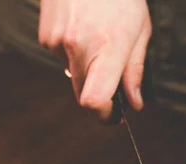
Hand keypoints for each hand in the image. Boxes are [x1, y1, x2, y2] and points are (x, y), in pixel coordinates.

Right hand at [38, 0, 150, 120]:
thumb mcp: (139, 30)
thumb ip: (134, 70)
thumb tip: (134, 104)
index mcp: (107, 47)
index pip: (94, 100)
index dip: (103, 114)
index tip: (112, 113)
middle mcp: (78, 47)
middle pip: (82, 94)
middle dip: (97, 92)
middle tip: (111, 74)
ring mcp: (58, 42)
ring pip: (72, 75)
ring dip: (85, 67)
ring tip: (96, 37)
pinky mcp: (46, 36)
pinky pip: (61, 58)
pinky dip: (72, 51)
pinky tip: (81, 28)